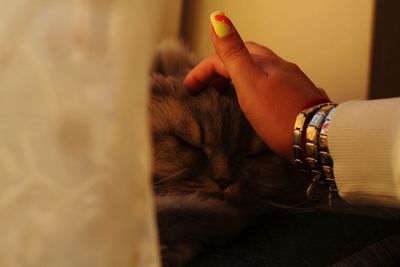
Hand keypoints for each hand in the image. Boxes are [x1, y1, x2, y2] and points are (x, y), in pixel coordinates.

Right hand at [183, 11, 328, 159]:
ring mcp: (291, 79)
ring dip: (238, 75)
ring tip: (227, 91)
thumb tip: (218, 18)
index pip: (224, 58)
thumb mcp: (250, 83)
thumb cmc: (280, 116)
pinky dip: (255, 85)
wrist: (318, 137)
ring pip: (259, 68)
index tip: (188, 88)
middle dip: (220, 67)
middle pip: (243, 56)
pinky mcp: (300, 94)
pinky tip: (256, 99)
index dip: (202, 70)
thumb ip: (233, 52)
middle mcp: (278, 66)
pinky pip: (271, 82)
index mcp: (262, 63)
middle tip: (207, 86)